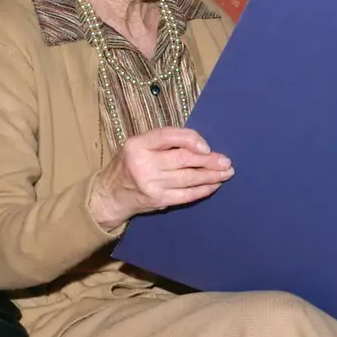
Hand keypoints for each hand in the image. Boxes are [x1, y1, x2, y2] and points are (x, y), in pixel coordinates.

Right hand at [87, 127, 233, 230]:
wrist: (110, 194)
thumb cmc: (129, 164)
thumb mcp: (139, 145)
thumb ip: (164, 142)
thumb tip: (199, 145)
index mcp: (138, 145)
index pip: (168, 136)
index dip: (191, 139)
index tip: (207, 147)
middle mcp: (143, 164)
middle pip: (182, 159)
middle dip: (208, 161)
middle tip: (226, 161)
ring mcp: (151, 184)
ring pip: (188, 178)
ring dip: (211, 176)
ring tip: (226, 172)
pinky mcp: (158, 200)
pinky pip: (186, 195)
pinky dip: (202, 190)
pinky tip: (214, 185)